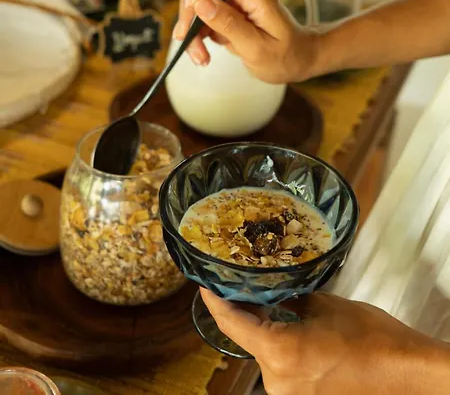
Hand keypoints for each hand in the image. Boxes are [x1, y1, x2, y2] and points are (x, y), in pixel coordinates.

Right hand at [173, 0, 318, 83]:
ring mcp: (232, 6)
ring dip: (191, 30)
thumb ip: (231, 25)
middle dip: (190, 11)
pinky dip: (196, 39)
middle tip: (189, 38)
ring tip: (200, 57)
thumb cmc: (286, 56)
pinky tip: (203, 55)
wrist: (297, 62)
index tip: (195, 4)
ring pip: (197, 4)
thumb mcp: (258, 48)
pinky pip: (202, 21)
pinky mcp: (226, 19)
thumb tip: (202, 4)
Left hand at [201, 289, 449, 394]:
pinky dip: (276, 346)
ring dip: (261, 329)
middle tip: (240, 284)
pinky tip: (282, 326)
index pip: (232, 323)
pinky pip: (279, 368)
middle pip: (247, 339)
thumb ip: (292, 299)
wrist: (407, 377)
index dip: (214, 301)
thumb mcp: (326, 307)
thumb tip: (274, 293)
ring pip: (263, 353)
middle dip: (243, 311)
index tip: (204, 284)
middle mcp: (275, 380)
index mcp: (279, 352)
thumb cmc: (370, 337)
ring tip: (263, 300)